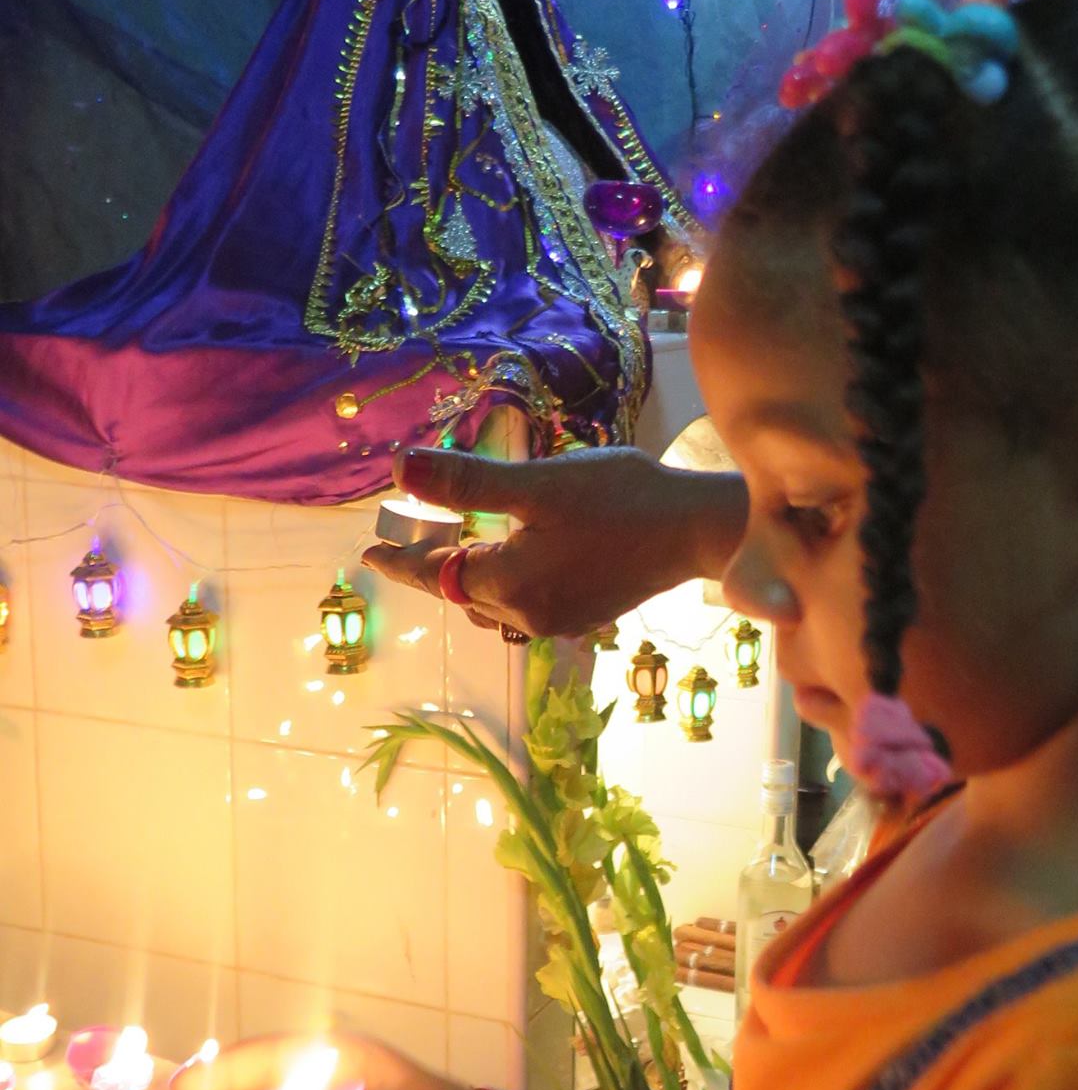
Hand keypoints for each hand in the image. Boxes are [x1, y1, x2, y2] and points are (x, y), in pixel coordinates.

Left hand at [361, 445, 745, 637]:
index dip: (401, 559)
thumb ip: (467, 483)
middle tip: (403, 540)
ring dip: (470, 577)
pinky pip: (525, 604)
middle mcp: (529, 615)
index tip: (368, 550)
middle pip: (462, 591)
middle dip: (432, 567)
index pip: (437, 572)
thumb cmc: (622, 499)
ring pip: (494, 601)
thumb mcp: (539, 484)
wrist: (697, 529)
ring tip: (453, 550)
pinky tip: (513, 559)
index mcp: (510, 585)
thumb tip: (399, 469)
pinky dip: (506, 582)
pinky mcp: (586, 613)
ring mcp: (560, 620)